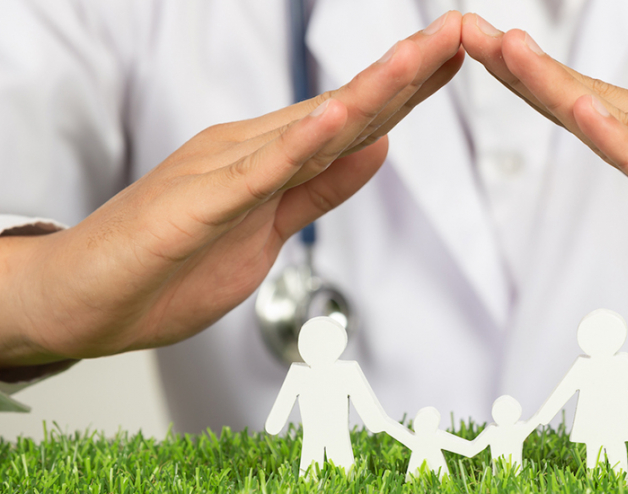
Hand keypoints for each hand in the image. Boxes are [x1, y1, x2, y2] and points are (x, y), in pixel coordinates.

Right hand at [0, 12, 464, 365]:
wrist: (83, 301)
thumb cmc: (168, 268)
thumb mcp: (269, 230)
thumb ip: (321, 188)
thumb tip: (379, 147)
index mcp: (270, 159)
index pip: (353, 119)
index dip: (407, 89)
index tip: (457, 58)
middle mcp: (250, 150)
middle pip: (344, 108)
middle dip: (406, 73)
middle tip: (460, 33)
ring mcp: (223, 171)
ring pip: (310, 126)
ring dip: (370, 91)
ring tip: (419, 54)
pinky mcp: (198, 203)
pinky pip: (258, 172)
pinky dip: (300, 146)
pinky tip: (337, 118)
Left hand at [460, 14, 627, 368]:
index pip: (596, 107)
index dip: (537, 81)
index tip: (484, 55)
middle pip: (597, 99)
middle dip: (527, 69)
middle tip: (468, 31)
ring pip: (626, 122)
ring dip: (562, 88)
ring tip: (509, 51)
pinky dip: (626, 146)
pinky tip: (587, 117)